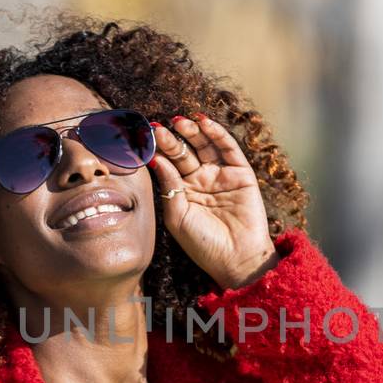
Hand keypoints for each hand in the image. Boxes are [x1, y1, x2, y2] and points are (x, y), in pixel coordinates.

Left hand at [149, 113, 277, 289]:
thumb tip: (156, 159)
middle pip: (184, 152)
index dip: (157, 150)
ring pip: (205, 146)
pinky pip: (229, 149)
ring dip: (192, 132)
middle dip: (171, 140)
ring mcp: (221, 176)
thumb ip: (169, 186)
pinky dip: (217, 133)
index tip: (141, 138)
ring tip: (178, 122)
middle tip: (157, 130)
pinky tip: (203, 123)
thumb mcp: (177, 216)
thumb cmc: (203, 244)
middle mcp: (201, 180)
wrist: (237, 259)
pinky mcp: (241, 174)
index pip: (167, 164)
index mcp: (183, 191)